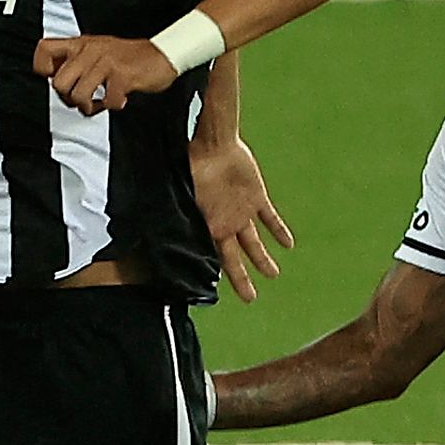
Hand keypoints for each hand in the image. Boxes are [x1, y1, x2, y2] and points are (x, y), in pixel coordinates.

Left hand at [32, 35, 180, 115]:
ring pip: (78, 96)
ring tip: (100, 102)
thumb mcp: (97, 51)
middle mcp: (90, 51)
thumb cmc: (129, 57)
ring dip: (89, 106)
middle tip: (83, 98)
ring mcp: (105, 63)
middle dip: (69, 98)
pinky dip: (111, 106)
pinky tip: (118, 100)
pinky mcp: (122, 76)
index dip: (43, 69)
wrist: (163, 54)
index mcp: (81, 44)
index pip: (44, 50)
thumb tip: (54, 79)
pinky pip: (106, 102)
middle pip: (58, 83)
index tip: (54, 79)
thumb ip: (76, 61)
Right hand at [187, 133, 293, 303]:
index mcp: (208, 228)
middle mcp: (225, 224)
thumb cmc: (194, 167)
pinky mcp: (256, 198)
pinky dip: (279, 231)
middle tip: (250, 299)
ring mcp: (241, 213)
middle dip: (242, 279)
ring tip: (273, 274)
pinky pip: (270, 219)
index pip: (212, 258)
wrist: (214, 145)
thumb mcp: (183, 197)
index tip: (216, 293)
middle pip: (235, 259)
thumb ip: (180, 217)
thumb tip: (155, 235)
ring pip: (254, 243)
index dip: (214, 276)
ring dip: (263, 259)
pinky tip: (288, 244)